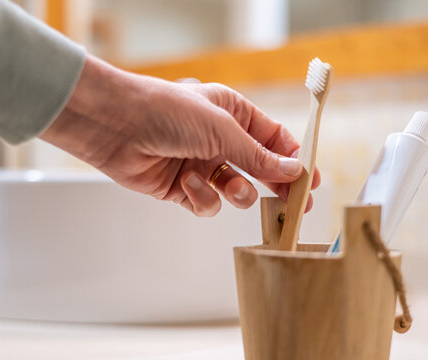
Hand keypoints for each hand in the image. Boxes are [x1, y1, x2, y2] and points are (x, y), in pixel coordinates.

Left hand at [40, 55, 319, 216]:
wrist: (116, 125)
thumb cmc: (168, 112)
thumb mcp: (222, 130)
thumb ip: (258, 156)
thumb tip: (293, 170)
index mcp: (233, 115)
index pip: (274, 139)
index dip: (293, 159)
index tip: (310, 180)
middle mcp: (219, 141)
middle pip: (260, 168)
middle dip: (277, 187)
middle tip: (295, 206)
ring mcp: (202, 165)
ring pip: (237, 191)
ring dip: (236, 191)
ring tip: (226, 184)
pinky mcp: (182, 188)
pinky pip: (207, 204)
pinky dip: (201, 197)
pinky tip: (187, 183)